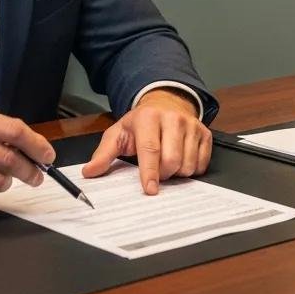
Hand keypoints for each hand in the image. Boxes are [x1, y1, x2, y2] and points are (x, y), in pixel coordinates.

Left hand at [82, 88, 211, 194]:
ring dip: (177, 173)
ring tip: (167, 163)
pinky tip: (182, 159)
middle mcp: (172, 118)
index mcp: (148, 117)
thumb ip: (104, 154)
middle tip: (155, 170)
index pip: (150, 149)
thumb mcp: (119, 134)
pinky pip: (202, 163)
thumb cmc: (140, 123)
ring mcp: (191, 125)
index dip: (149, 172)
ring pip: (188, 164)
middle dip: (162, 174)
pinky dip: (192, 169)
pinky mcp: (205, 133)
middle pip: (171, 160)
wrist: (165, 103)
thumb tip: (89, 172)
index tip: (149, 190)